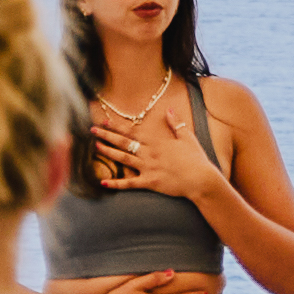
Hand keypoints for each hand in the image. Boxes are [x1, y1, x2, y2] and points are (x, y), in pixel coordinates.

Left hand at [90, 88, 224, 204]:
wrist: (201, 179)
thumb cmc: (196, 159)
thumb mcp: (187, 137)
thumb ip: (176, 123)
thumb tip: (169, 109)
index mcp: (157, 142)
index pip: (132, 132)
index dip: (117, 126)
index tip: (105, 121)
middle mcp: (149, 153)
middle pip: (123, 143)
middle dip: (107, 136)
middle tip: (92, 130)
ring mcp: (148, 168)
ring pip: (123, 159)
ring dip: (108, 153)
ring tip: (95, 147)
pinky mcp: (149, 183)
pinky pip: (129, 183)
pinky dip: (116, 184)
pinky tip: (103, 183)